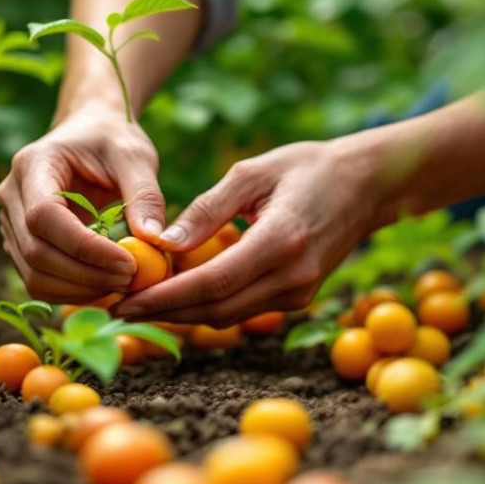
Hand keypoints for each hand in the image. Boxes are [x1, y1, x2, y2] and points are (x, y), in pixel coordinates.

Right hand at [0, 106, 166, 302]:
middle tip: (133, 279)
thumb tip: (155, 241)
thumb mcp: (134, 157)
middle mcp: (11, 194)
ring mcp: (11, 222)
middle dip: (85, 274)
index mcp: (32, 164)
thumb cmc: (112, 139)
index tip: (128, 262)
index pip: (44, 216)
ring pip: (33, 274)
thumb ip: (145, 196)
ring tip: (122, 284)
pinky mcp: (21, 244)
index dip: (84, 247)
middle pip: (35, 251)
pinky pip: (38, 280)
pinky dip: (72, 292)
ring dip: (79, 289)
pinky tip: (105, 285)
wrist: (89, 132)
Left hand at [114, 140, 390, 325]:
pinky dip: (206, 306)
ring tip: (136, 305)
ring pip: (227, 316)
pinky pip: (243, 309)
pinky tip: (174, 296)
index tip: (124, 301)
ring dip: (181, 315)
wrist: (367, 185)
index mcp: (282, 241)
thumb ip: (207, 209)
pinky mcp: (298, 298)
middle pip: (216, 309)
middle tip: (117, 308)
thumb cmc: (306, 167)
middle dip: (163, 314)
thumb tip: (162, 243)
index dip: (165, 298)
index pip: (213, 283)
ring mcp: (299, 293)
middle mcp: (293, 277)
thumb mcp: (252, 173)